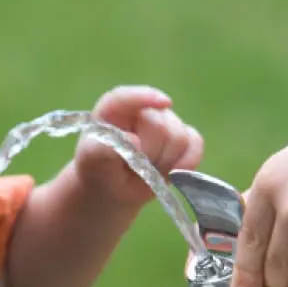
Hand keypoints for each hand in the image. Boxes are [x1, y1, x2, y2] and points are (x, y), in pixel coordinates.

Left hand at [74, 85, 203, 205]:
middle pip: (161, 126)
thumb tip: (135, 141)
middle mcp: (141, 110)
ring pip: (180, 137)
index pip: (126, 98)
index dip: (145, 97)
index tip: (164, 103)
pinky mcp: (182, 136)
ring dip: (164, 162)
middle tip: (133, 168)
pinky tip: (172, 173)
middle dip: (150, 154)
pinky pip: (195, 143)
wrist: (112, 189)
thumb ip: (104, 151)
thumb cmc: (98, 171)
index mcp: (112, 109)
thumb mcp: (92, 162)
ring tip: (146, 171)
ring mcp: (164, 121)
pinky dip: (187, 161)